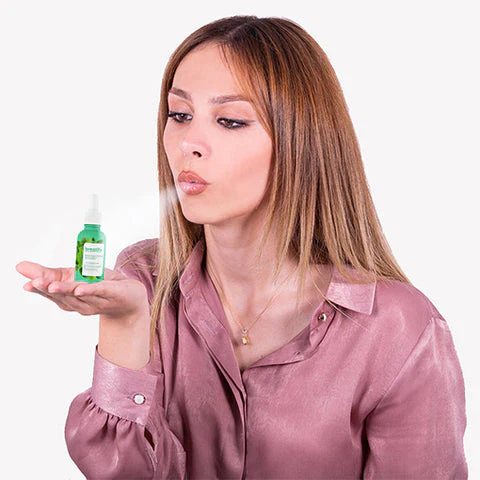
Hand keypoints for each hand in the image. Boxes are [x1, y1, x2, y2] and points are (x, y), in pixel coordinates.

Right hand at [15, 261, 148, 324]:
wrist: (132, 297)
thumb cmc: (101, 285)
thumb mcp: (73, 275)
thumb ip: (48, 273)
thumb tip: (20, 266)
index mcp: (71, 299)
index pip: (52, 295)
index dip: (40, 290)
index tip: (27, 284)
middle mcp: (82, 303)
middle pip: (63, 297)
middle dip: (48, 290)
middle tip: (35, 282)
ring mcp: (97, 300)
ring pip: (79, 295)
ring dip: (65, 290)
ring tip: (51, 285)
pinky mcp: (113, 293)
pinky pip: (99, 291)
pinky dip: (89, 290)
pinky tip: (79, 287)